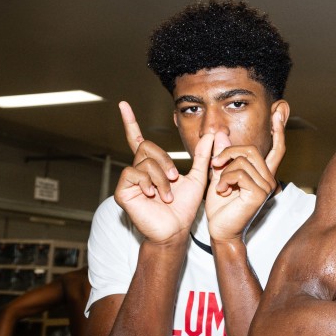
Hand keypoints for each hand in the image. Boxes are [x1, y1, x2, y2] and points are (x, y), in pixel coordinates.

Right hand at [115, 101, 212, 244]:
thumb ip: (203, 156)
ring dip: (161, 178)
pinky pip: (134, 174)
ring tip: (167, 195)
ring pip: (144, 162)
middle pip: (146, 147)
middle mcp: (138, 170)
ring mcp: (129, 181)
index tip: (123, 104)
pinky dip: (150, 183)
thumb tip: (212, 133)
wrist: (176, 230)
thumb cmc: (184, 207)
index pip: (138, 139)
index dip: (130, 122)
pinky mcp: (123, 192)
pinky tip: (155, 196)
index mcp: (152, 165)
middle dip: (165, 161)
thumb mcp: (198, 177)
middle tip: (175, 178)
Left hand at [205, 110, 284, 242]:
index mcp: (262, 173)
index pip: (276, 148)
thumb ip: (223, 154)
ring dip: (224, 168)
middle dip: (229, 152)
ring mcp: (266, 186)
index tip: (280, 109)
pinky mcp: (259, 194)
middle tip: (214, 163)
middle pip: (252, 149)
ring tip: (217, 183)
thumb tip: (221, 133)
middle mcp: (268, 178)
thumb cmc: (220, 206)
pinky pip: (239, 173)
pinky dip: (224, 179)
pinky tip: (220, 191)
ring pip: (243, 160)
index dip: (278, 128)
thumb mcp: (219, 174)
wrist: (220, 230)